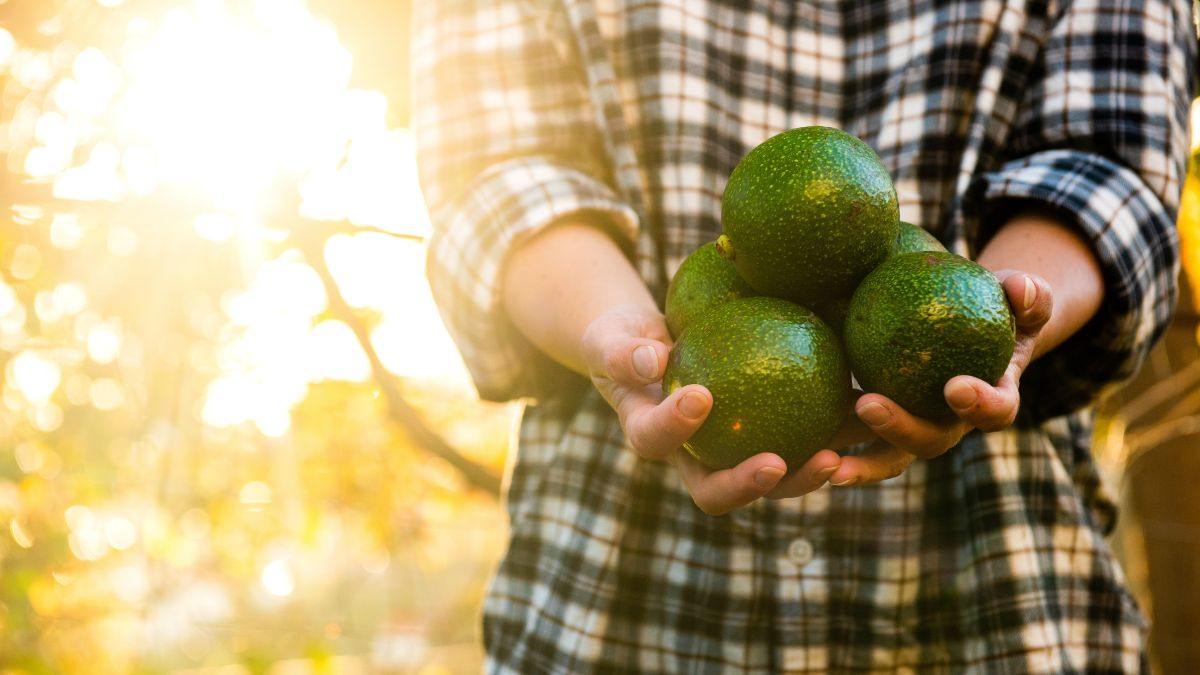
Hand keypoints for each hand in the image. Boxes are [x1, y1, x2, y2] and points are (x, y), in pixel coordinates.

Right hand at [581, 306, 842, 513]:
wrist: (651, 350)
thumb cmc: (626, 342)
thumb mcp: (613, 339)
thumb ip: (625, 352)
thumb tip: (653, 361)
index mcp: (650, 435)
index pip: (656, 440)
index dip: (676, 427)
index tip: (700, 396)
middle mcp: (691, 459)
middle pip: (717, 491)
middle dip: (747, 485)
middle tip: (776, 463)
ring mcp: (730, 455)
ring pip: (768, 480)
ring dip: (802, 476)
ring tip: (836, 457)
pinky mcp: (766, 438)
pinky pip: (798, 443)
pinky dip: (828, 438)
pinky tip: (860, 415)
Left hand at [809, 271, 1053, 488]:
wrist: (966, 324)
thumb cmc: (997, 306)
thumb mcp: (1019, 295)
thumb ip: (1027, 292)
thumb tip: (1019, 286)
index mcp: (992, 399)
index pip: (994, 411)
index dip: (979, 405)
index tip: (954, 386)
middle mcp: (952, 425)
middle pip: (930, 442)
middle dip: (900, 430)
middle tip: (868, 405)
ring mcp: (915, 431)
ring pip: (888, 457)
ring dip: (860, 465)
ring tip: (826, 463)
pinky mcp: (881, 427)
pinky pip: (855, 442)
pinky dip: (831, 445)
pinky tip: (797, 440)